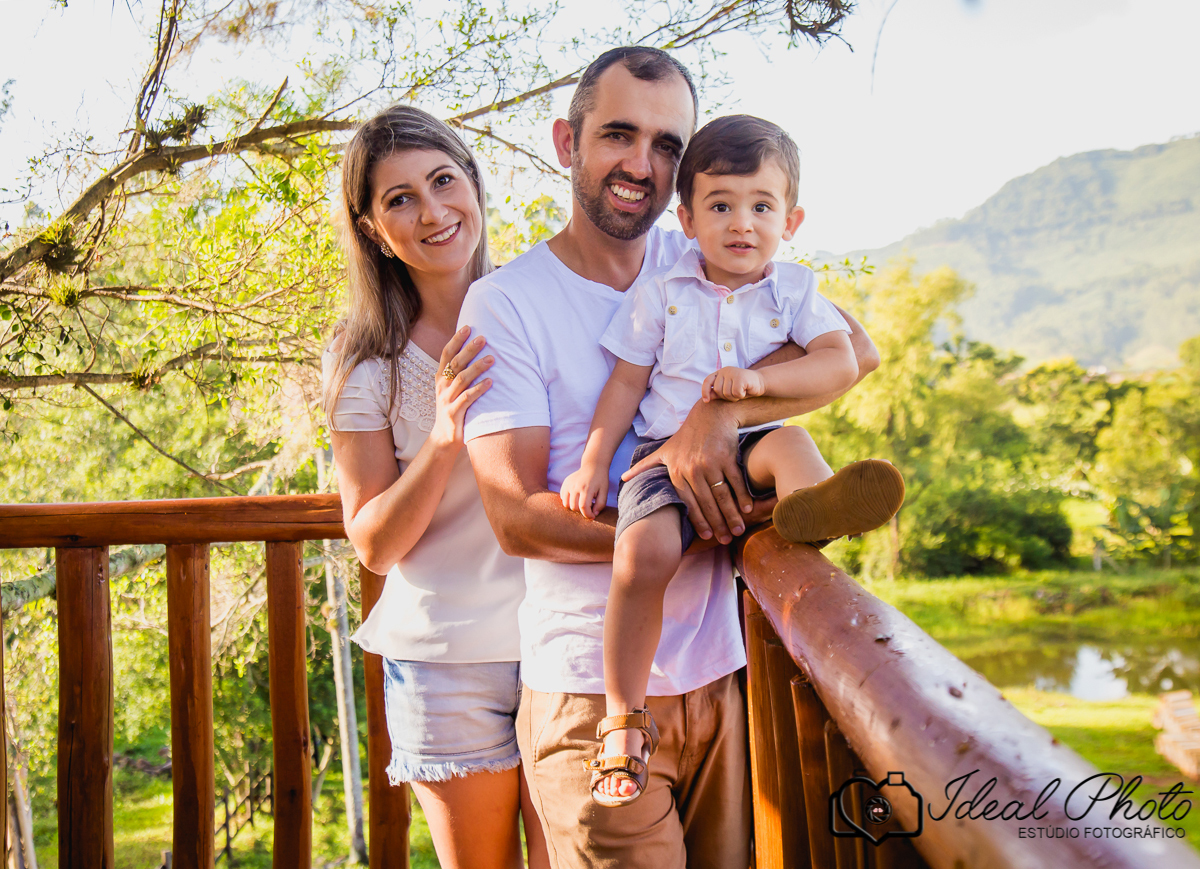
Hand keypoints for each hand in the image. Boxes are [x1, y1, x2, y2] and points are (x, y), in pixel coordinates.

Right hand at [430, 326, 493, 450]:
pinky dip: (479, 389)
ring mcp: (446, 400)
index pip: (446, 355)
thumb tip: (476, 353)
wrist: (443, 438)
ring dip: (477, 368)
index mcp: (440, 379)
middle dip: (469, 350)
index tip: (467, 327)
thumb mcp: (452, 390)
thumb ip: (460, 374)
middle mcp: (442, 387)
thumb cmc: (453, 410)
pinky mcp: (454, 414)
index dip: (456, 340)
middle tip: (483, 338)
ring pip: (461, 379)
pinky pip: (467, 399)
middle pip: (455, 364)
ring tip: (492, 359)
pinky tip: (491, 382)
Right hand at [560, 465, 608, 519]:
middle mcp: (576, 486)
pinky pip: (563, 498)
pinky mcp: (565, 483)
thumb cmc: (600, 480)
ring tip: (581, 502)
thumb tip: (593, 514)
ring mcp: (568, 485)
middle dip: (581, 511)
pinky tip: (576, 497)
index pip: (583, 507)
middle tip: (588, 506)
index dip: (587, 515)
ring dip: (574, 507)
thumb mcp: (604, 492)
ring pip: (566, 504)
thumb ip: (600, 504)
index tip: (592, 516)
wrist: (593, 466)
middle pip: (574, 507)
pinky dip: (568, 501)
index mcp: (587, 489)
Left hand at [622, 400, 751, 543]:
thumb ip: (644, 466)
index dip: (698, 521)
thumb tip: (622, 478)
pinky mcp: (726, 456)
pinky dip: (742, 496)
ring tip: (738, 530)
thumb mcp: (663, 450)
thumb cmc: (686, 436)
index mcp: (677, 471)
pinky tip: (748, 509)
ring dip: (731, 515)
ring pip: (721, 495)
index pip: (688, 502)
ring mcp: (710, 463)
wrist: (710, 414)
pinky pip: (734, 481)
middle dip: (717, 524)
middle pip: (706, 503)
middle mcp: (692, 469)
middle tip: (726, 540)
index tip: (707, 536)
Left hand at [702, 367, 764, 401]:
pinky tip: (746, 391)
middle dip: (726, 397)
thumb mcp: (728, 391)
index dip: (704, 391)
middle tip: (735, 394)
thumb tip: (706, 399)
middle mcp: (725, 370)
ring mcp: (732, 372)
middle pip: (717, 390)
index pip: (707, 381)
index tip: (706, 401)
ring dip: (735, 397)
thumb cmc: (743, 388)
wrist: (761, 382)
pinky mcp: (740, 377)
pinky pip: (736, 393)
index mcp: (720, 373)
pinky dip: (741, 395)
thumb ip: (717, 393)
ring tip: (741, 392)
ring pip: (726, 393)